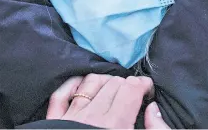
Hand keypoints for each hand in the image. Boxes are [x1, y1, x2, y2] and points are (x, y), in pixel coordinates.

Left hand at [47, 73, 161, 128]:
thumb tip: (151, 109)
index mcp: (115, 125)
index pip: (131, 89)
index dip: (142, 85)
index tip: (147, 89)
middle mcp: (93, 116)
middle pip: (114, 84)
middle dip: (126, 84)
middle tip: (133, 92)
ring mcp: (72, 116)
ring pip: (90, 83)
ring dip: (104, 81)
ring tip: (112, 87)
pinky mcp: (55, 122)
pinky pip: (62, 94)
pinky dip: (73, 84)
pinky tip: (82, 86)